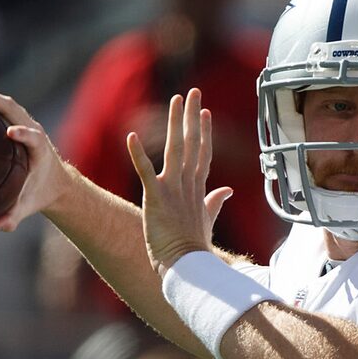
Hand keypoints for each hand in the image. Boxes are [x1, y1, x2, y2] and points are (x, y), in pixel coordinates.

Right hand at [0, 78, 67, 232]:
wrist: (53, 180)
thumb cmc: (37, 194)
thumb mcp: (26, 207)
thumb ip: (11, 217)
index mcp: (39, 149)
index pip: (33, 136)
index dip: (24, 132)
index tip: (10, 132)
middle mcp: (31, 129)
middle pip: (13, 107)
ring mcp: (21, 120)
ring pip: (1, 100)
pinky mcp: (11, 118)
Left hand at [127, 88, 232, 276]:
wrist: (187, 266)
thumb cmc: (194, 247)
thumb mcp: (207, 221)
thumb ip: (216, 202)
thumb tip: (227, 191)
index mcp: (198, 189)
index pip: (202, 153)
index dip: (203, 132)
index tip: (204, 112)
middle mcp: (187, 184)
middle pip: (191, 143)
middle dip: (192, 117)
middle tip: (193, 92)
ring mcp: (172, 190)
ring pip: (174, 149)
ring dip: (175, 123)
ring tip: (176, 100)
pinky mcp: (155, 198)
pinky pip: (145, 172)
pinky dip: (137, 154)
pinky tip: (130, 136)